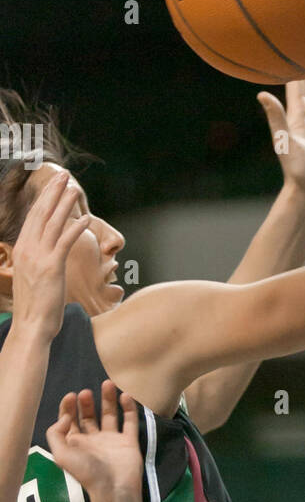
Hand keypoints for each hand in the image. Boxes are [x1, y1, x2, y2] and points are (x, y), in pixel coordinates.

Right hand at [9, 170, 89, 342]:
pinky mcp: (52, 267)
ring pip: (52, 223)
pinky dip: (75, 228)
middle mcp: (27, 249)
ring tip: (75, 189)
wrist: (31, 325)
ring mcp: (38, 257)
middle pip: (41, 214)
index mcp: (22, 249)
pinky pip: (65, 242)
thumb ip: (39, 260)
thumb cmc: (36, 304)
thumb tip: (49, 253)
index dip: (44, 199)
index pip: (33, 217)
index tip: (53, 185)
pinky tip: (85, 219)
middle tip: (63, 176)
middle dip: (52, 193)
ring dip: (64, 204)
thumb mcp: (33, 276)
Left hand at [46, 381, 142, 498]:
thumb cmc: (86, 472)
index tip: (71, 395)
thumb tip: (65, 417)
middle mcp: (93, 440)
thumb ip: (56, 433)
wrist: (114, 488)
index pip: (69, 421)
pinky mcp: (129, 441)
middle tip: (86, 392)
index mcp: (75, 444)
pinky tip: (125, 396)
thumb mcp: (61, 455)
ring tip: (108, 384)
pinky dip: (128, 408)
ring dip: (108, 400)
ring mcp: (112, 440)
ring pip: (109, 415)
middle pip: (88, 416)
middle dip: (86, 403)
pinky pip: (129, 421)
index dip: (68, 407)